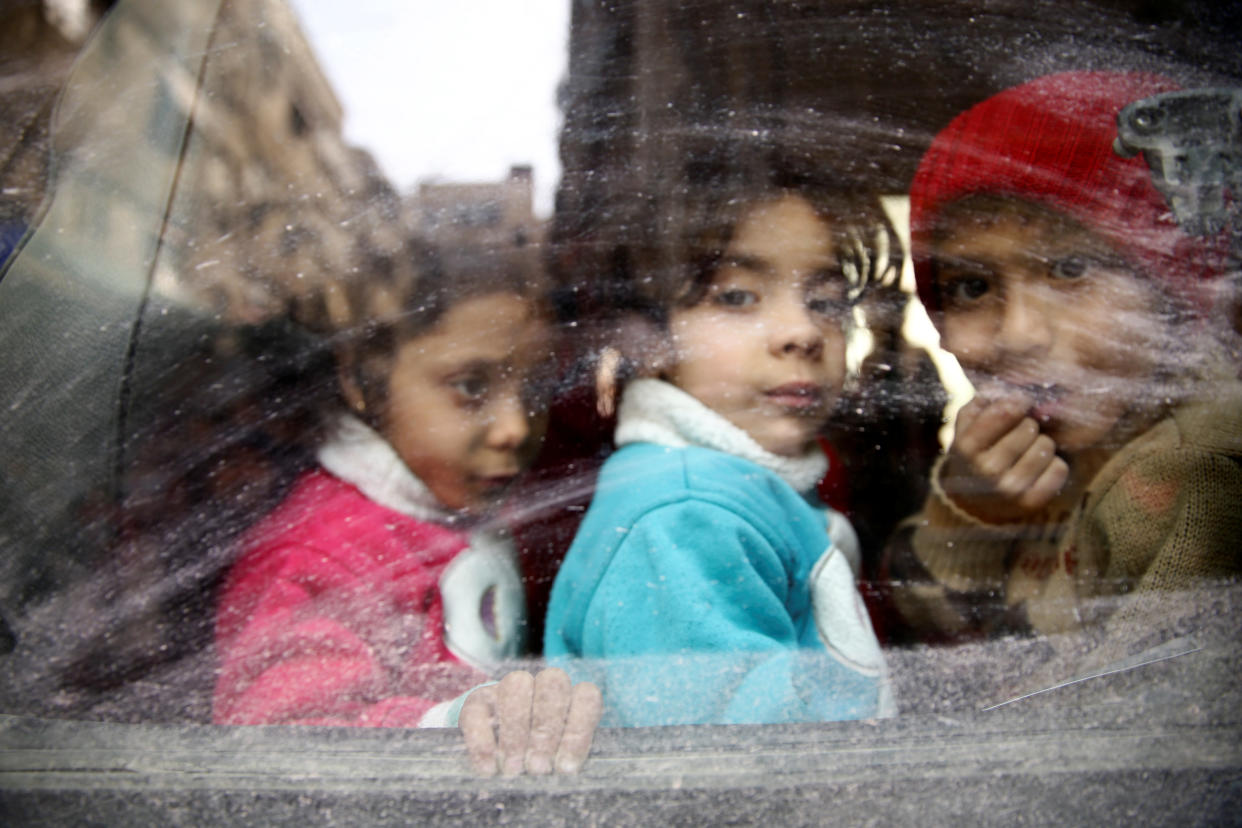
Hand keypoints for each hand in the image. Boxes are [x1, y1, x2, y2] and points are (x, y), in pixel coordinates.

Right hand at [459, 668, 602, 776]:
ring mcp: (508, 689)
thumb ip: (565, 760)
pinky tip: (488, 768)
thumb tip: (564, 770)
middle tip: (539, 768)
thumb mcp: (556, 764)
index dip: (579, 730)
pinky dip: (483, 741)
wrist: (495, 760)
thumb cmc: (537, 766)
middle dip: (546, 728)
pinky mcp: (477, 701)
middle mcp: (542, 687)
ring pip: (516, 685)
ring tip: (514, 768)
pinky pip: (478, 710)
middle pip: (553, 683)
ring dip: (516, 730)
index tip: (567, 766)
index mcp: (572, 699)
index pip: (586, 696)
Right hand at [939, 393, 1068, 523]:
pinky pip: (1059, 469)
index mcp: (967, 447)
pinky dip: (1053, 465)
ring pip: (1046, 446)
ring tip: (1029, 451)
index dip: (1018, 402)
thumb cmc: (974, 456)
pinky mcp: (1031, 503)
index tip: (1021, 403)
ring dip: (1041, 444)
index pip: (1004, 411)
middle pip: (1029, 427)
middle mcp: (987, 469)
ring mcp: (1010, 488)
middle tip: (1021, 434)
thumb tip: (1008, 387)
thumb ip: (980, 404)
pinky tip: (1039, 468)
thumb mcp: (964, 429)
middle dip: (1028, 426)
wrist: (973, 504)